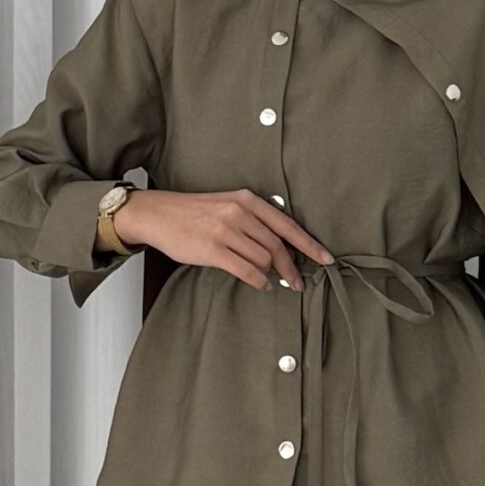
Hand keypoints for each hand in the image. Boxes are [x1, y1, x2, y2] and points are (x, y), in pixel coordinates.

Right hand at [113, 186, 334, 290]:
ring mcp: (226, 231)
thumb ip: (252, 220)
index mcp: (247, 200)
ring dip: (271, 274)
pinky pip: (246, 270)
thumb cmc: (193, 213)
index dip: (309, 244)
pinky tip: (262, 285)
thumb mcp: (227, 205)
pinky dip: (259, 281)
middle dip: (291, 267)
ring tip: (271, 281)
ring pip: (264, 259)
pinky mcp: (213, 249)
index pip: (286, 224)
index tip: (326, 259)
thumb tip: (278, 247)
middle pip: (277, 245)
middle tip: (298, 283)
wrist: (158, 214)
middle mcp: (239, 213)